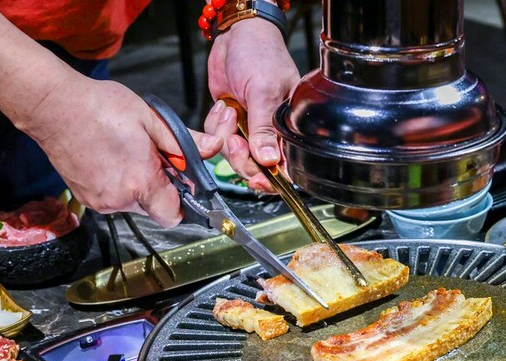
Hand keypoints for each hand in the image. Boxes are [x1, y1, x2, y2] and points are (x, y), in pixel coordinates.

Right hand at [22, 77, 221, 227]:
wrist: (53, 106)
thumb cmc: (99, 108)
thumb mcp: (151, 119)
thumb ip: (185, 142)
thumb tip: (214, 148)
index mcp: (141, 181)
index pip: (174, 215)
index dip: (182, 201)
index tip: (181, 182)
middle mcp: (120, 198)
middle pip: (154, 209)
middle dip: (159, 188)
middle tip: (152, 158)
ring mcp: (100, 201)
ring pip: (133, 204)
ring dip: (138, 186)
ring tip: (128, 154)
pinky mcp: (86, 199)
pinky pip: (113, 199)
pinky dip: (118, 184)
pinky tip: (111, 159)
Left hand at [206, 16, 298, 191]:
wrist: (235, 35)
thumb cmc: (260, 54)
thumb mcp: (263, 91)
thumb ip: (264, 128)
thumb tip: (269, 160)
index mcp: (290, 126)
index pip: (285, 165)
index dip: (272, 178)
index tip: (257, 179)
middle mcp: (271, 131)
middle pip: (256, 167)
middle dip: (241, 158)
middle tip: (234, 142)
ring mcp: (250, 128)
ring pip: (234, 155)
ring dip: (225, 138)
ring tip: (229, 112)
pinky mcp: (231, 123)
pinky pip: (218, 140)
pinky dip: (215, 126)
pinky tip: (223, 106)